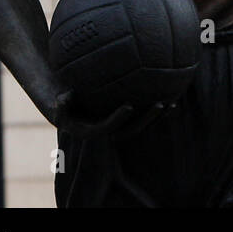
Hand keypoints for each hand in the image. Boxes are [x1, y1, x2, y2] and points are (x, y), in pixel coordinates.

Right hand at [47, 90, 173, 138]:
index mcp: (93, 133)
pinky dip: (156, 114)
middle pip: (131, 131)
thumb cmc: (67, 108)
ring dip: (157, 119)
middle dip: (147, 120)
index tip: (130, 106)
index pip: (106, 128)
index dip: (118, 119)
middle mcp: (109, 135)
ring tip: (172, 104)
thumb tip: (66, 96)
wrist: (74, 116)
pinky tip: (171, 98)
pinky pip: (144, 121)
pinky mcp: (128, 126)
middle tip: (160, 104)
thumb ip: (61, 104)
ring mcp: (120, 132)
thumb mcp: (60, 109)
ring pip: (141, 128)